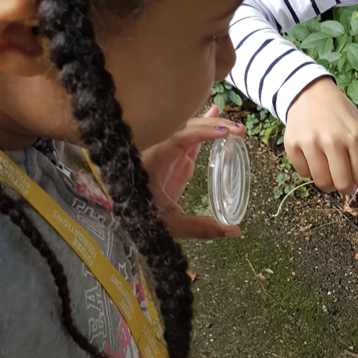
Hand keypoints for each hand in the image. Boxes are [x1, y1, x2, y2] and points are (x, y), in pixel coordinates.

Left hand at [142, 105, 243, 238]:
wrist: (119, 218)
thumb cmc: (139, 217)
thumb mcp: (170, 225)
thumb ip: (201, 228)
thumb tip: (234, 232)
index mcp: (156, 161)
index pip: (182, 138)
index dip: (204, 132)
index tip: (226, 131)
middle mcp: (161, 151)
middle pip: (188, 128)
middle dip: (214, 126)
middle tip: (239, 130)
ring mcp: (167, 154)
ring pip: (190, 130)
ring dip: (211, 125)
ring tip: (233, 126)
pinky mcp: (173, 161)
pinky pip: (190, 140)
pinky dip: (205, 131)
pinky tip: (219, 125)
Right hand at [285, 77, 357, 193]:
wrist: (308, 93)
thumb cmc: (339, 112)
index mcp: (355, 136)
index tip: (356, 173)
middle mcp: (333, 140)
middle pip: (342, 184)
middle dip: (344, 187)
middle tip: (342, 180)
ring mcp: (311, 143)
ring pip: (321, 182)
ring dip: (326, 182)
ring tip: (328, 170)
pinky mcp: (292, 145)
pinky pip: (303, 173)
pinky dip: (308, 171)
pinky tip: (312, 157)